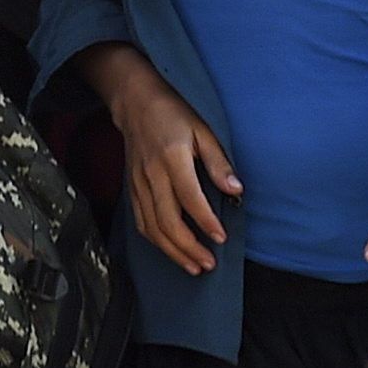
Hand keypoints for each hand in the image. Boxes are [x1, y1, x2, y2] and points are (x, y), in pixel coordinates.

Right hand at [107, 65, 238, 274]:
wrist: (134, 101)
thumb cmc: (174, 113)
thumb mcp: (203, 129)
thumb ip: (218, 162)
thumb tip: (236, 190)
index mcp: (172, 158)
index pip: (190, 198)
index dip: (206, 221)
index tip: (222, 238)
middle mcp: (151, 174)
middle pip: (166, 220)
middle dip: (188, 247)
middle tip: (209, 265)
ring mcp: (138, 182)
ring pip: (151, 226)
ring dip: (172, 251)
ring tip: (193, 266)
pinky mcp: (131, 186)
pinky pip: (140, 220)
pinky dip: (155, 240)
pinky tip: (170, 250)